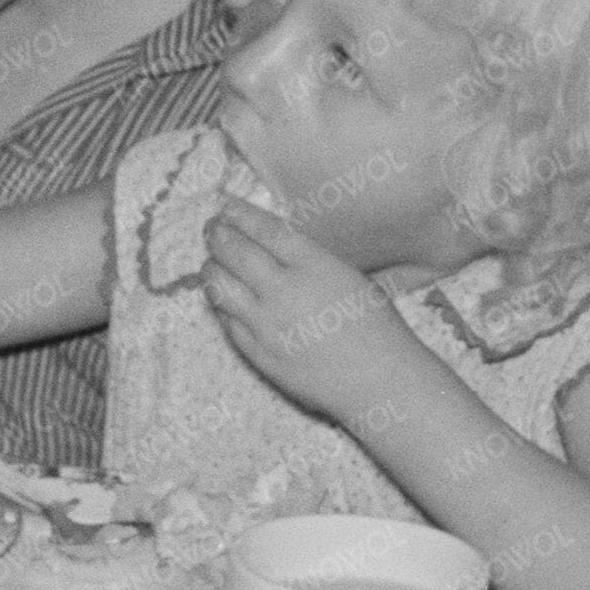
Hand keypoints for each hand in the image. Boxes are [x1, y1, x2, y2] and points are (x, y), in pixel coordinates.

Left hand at [200, 201, 411, 410]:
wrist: (380, 381)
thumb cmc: (377, 327)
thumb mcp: (349, 277)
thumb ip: (311, 260)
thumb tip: (275, 246)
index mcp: (315, 266)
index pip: (266, 231)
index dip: (240, 215)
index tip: (227, 207)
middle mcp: (285, 291)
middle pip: (236, 254)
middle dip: (218, 236)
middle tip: (211, 229)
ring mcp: (266, 325)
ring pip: (220, 287)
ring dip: (210, 269)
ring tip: (210, 262)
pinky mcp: (258, 353)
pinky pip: (227, 321)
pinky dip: (220, 303)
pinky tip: (221, 296)